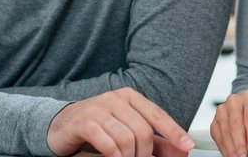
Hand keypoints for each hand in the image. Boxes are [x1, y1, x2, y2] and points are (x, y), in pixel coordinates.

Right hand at [46, 87, 194, 156]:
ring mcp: (98, 108)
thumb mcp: (127, 131)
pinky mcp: (84, 121)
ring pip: (126, 139)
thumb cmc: (97, 127)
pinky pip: (108, 143)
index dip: (174, 132)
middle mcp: (115, 98)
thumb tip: (181, 150)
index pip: (157, 114)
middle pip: (142, 131)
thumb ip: (154, 141)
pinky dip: (114, 156)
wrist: (60, 126)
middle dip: (144, 154)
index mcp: (129, 97)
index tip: (187, 147)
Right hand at [210, 90, 247, 156]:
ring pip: (225, 129)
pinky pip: (217, 135)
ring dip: (231, 146)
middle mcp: (235, 100)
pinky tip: (231, 154)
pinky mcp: (214, 121)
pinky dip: (224, 147)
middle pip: (236, 122)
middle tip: (245, 156)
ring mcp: (222, 110)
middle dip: (240, 142)